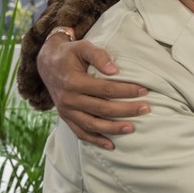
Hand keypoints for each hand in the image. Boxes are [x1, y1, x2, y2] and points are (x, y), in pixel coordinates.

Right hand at [37, 34, 149, 149]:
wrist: (47, 63)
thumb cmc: (70, 54)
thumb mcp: (83, 47)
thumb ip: (99, 56)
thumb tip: (114, 70)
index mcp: (73, 82)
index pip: (105, 90)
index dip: (126, 91)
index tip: (144, 90)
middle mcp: (68, 99)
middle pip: (102, 109)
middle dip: (126, 110)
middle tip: (146, 109)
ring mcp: (66, 111)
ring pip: (92, 125)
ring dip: (113, 129)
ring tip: (132, 128)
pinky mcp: (66, 118)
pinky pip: (80, 133)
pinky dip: (95, 140)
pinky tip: (111, 145)